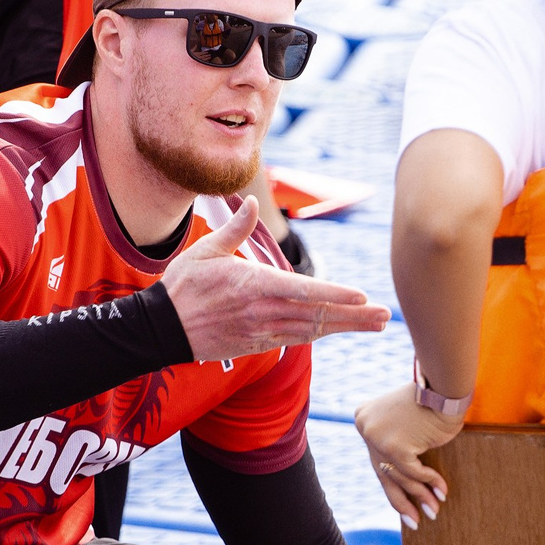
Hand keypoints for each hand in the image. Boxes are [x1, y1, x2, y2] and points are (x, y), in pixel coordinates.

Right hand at [161, 199, 386, 360]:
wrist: (160, 330)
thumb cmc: (182, 286)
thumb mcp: (206, 250)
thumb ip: (235, 229)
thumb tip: (250, 200)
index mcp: (252, 284)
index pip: (302, 291)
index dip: (333, 294)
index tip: (361, 296)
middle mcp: (262, 311)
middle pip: (316, 315)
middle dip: (354, 316)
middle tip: (384, 315)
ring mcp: (261, 331)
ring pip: (312, 330)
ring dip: (345, 326)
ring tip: (374, 322)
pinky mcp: (256, 344)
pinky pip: (296, 339)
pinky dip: (320, 333)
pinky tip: (339, 328)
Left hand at [353, 383, 458, 528]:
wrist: (444, 385)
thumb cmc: (431, 399)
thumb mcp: (403, 418)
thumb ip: (395, 439)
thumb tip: (398, 479)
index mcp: (363, 419)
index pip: (377, 459)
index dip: (392, 483)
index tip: (404, 503)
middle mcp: (365, 429)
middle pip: (384, 473)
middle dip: (401, 500)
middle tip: (414, 521)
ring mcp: (378, 440)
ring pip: (401, 477)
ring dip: (421, 497)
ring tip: (434, 512)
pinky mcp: (396, 448)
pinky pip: (415, 473)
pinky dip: (430, 482)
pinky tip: (443, 492)